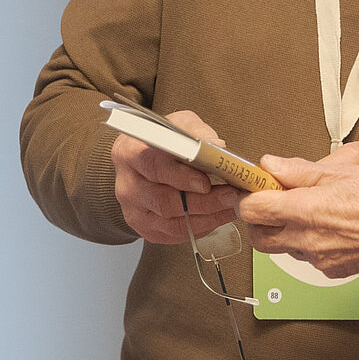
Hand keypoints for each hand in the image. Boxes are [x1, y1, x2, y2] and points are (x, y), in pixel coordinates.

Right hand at [112, 108, 240, 243]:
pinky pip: (175, 234)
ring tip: (231, 206)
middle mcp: (127, 185)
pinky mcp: (144, 228)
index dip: (180, 176)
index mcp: (130, 152)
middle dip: (203, 202)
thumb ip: (197, 133)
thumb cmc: (163, 142)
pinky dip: (201, 227)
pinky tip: (218, 216)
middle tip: (231, 196)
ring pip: (171, 222)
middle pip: (164, 201)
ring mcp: (134, 210)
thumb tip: (217, 146)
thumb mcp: (179, 125)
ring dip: (207, 217)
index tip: (206, 182)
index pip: (153, 167)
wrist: (144, 161)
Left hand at [238, 155, 358, 277]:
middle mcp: (308, 241)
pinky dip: (311, 243)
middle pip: (259, 238)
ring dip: (287, 231)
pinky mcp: (336, 271)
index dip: (250, 195)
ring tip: (310, 211)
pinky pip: (310, 258)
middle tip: (276, 200)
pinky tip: (332, 227)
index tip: (258, 185)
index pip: (252, 210)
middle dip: (261, 219)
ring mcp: (321, 260)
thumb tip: (271, 165)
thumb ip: (301, 170)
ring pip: (285, 249)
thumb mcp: (347, 169)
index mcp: (306, 211)